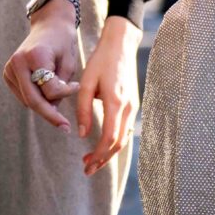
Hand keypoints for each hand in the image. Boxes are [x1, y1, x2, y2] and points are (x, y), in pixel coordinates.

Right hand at [3, 0, 79, 131]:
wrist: (50, 23)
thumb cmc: (63, 40)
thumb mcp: (69, 59)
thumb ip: (61, 84)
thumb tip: (52, 108)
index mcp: (34, 56)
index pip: (49, 88)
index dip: (66, 93)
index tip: (78, 88)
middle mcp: (17, 63)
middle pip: (33, 100)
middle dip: (50, 114)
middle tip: (65, 127)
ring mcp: (9, 69)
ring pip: (27, 100)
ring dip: (44, 104)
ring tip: (60, 97)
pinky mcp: (7, 74)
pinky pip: (23, 95)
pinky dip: (36, 98)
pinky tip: (47, 91)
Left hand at [77, 15, 141, 176]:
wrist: (120, 44)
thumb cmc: (101, 61)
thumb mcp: (86, 83)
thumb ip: (83, 109)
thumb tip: (82, 134)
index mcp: (115, 102)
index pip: (109, 137)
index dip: (98, 155)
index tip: (86, 165)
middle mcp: (128, 107)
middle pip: (118, 142)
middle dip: (103, 159)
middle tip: (86, 169)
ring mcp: (133, 106)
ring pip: (123, 137)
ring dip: (108, 152)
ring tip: (92, 161)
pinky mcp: (132, 103)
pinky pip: (125, 129)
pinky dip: (115, 141)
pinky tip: (103, 144)